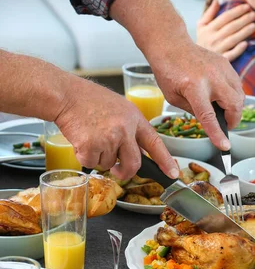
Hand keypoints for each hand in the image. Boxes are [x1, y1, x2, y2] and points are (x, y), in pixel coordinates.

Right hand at [56, 77, 177, 179]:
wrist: (65, 95)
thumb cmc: (89, 101)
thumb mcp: (120, 109)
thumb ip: (131, 129)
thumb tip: (138, 151)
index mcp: (135, 119)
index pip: (155, 143)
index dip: (165, 160)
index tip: (174, 173)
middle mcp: (125, 130)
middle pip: (134, 163)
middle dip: (126, 172)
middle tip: (118, 170)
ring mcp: (109, 138)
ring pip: (109, 164)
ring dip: (99, 158)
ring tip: (91, 138)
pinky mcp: (91, 146)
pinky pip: (92, 163)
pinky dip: (85, 157)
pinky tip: (81, 140)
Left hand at [146, 39, 244, 150]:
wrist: (171, 45)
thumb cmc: (168, 72)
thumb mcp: (174, 98)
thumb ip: (194, 111)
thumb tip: (210, 122)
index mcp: (193, 87)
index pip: (209, 116)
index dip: (218, 134)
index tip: (225, 146)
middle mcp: (211, 77)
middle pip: (234, 105)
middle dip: (233, 120)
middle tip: (225, 125)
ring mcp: (221, 69)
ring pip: (240, 95)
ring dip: (235, 108)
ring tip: (223, 109)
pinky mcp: (226, 64)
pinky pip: (237, 85)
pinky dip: (234, 95)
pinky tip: (222, 96)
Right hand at [196, 0, 254, 60]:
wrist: (198, 61)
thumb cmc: (203, 40)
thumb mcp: (201, 26)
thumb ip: (209, 13)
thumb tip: (217, 0)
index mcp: (208, 29)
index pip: (225, 17)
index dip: (237, 11)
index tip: (247, 7)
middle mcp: (213, 39)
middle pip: (231, 27)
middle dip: (243, 20)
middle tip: (254, 15)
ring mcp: (218, 50)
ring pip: (233, 39)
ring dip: (244, 32)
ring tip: (254, 26)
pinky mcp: (222, 60)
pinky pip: (231, 55)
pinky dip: (238, 50)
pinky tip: (246, 43)